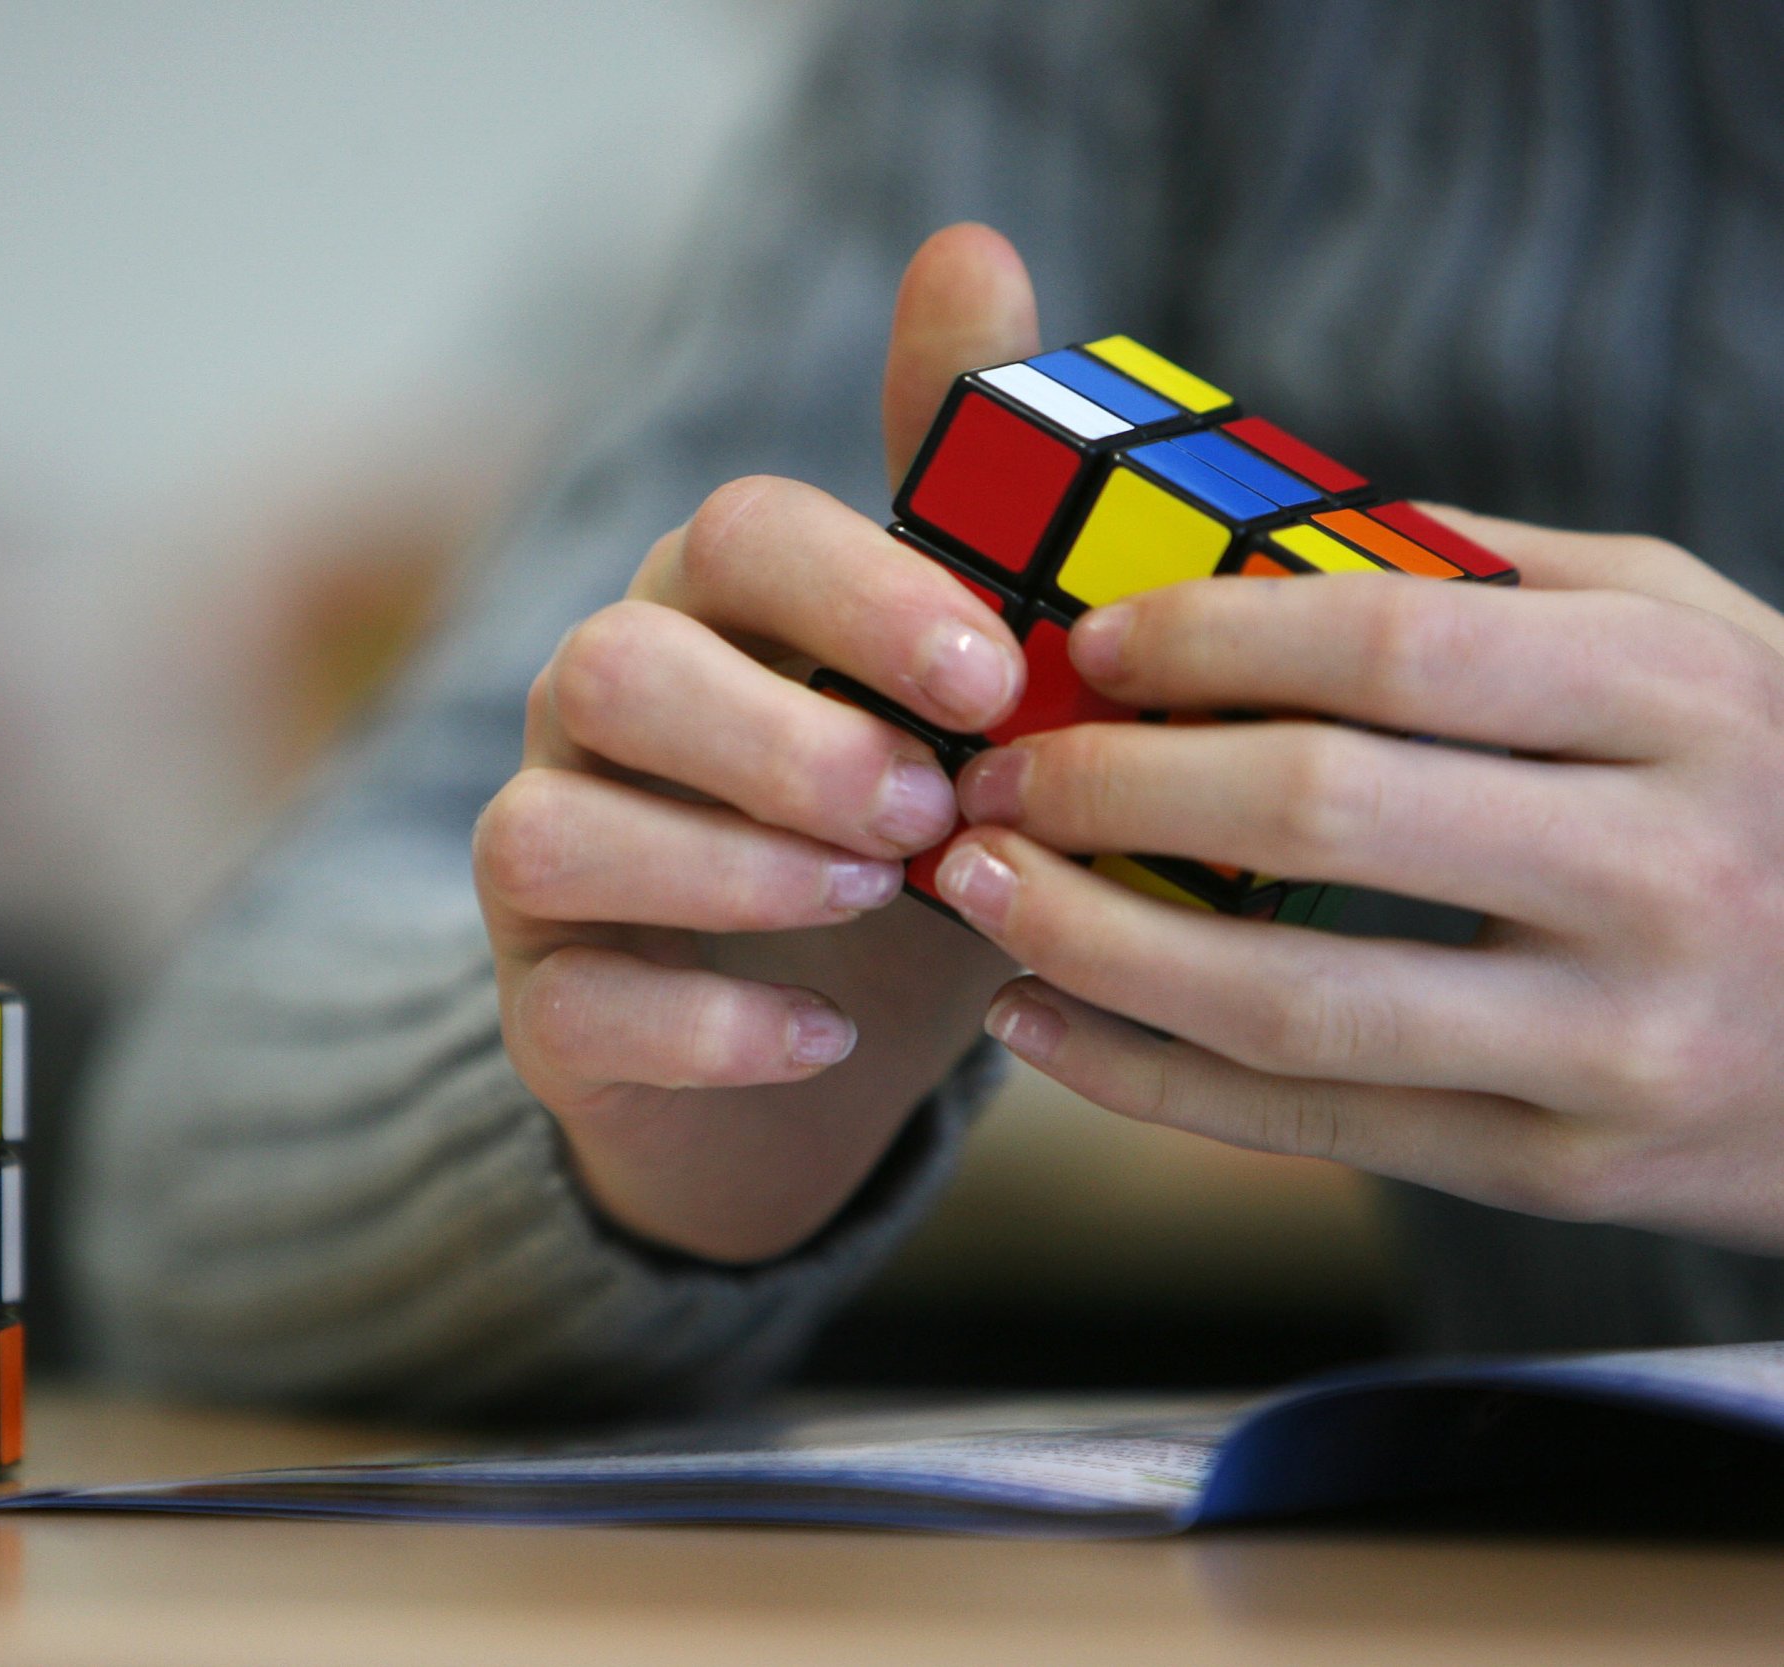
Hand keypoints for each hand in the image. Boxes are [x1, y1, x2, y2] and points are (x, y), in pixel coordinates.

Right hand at [472, 225, 1035, 1262]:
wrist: (831, 1048)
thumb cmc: (908, 836)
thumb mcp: (963, 681)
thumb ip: (962, 487)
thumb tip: (972, 242)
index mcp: (709, 613)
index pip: (734, 538)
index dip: (857, 595)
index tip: (993, 677)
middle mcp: (596, 716)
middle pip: (612, 667)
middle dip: (776, 735)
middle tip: (926, 809)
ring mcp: (551, 860)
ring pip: (548, 830)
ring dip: (720, 868)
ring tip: (864, 902)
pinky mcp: (545, 1007)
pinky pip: (570, 1006)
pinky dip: (701, 1025)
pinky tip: (825, 1039)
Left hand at [941, 515, 1783, 1251]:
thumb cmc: (1778, 787)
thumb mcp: (1693, 640)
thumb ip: (1490, 580)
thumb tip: (1247, 544)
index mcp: (1678, 699)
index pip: (1386, 640)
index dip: (1205, 635)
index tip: (1084, 642)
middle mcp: (1656, 870)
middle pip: (1314, 813)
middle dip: (1106, 784)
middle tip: (984, 769)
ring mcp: (1613, 1044)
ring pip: (1291, 1000)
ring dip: (1088, 944)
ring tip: (970, 889)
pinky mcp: (1562, 1174)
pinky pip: (1311, 1128)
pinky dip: (1144, 1081)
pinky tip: (1035, 1024)